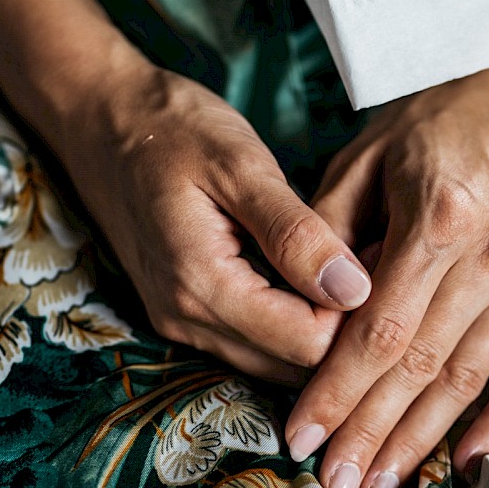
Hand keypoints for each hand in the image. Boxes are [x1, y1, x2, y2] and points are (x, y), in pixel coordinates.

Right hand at [0, 0, 372, 384]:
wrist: (102, 120)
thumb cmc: (172, 129)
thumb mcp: (240, 165)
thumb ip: (295, 233)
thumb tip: (354, 290)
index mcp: (201, 284)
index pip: (305, 345)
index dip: (358, 316)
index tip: (386, 260)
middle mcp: (186, 320)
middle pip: (292, 366)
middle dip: (343, 328)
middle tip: (379, 261)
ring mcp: (180, 322)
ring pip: (274, 361)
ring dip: (317, 327)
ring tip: (351, 264)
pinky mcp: (182, 314)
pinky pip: (251, 342)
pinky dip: (289, 319)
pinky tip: (312, 273)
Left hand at [285, 66, 488, 487]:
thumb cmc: (434, 121)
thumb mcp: (363, 158)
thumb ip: (326, 232)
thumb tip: (306, 316)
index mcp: (438, 219)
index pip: (378, 330)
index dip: (337, 391)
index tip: (303, 437)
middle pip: (420, 368)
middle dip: (370, 434)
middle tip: (336, 485)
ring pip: (469, 380)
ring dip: (423, 441)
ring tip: (383, 484)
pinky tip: (470, 458)